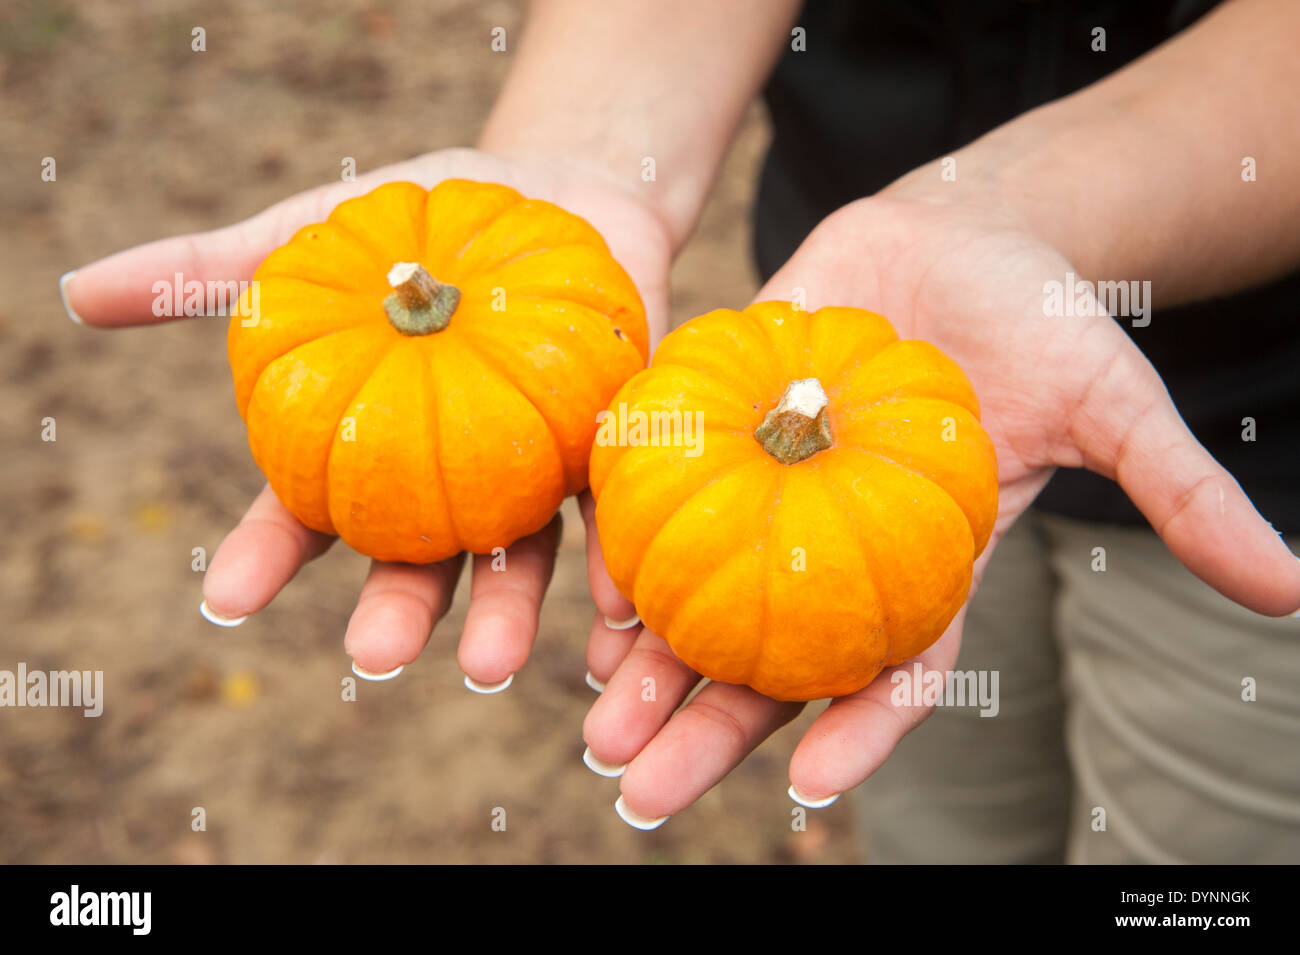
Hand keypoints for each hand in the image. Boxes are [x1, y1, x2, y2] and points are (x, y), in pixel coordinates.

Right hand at [61, 148, 670, 684]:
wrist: (556, 185)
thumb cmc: (420, 221)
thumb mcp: (313, 233)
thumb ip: (209, 270)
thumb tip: (77, 293)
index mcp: (368, 447)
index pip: (306, 513)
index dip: (266, 554)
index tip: (227, 598)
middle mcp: (448, 479)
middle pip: (415, 558)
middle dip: (395, 610)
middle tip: (373, 653)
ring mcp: (527, 473)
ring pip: (512, 558)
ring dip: (502, 615)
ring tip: (489, 666)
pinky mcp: (604, 451)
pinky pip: (608, 517)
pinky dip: (611, 569)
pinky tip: (616, 616)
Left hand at [582, 189, 1299, 826]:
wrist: (962, 232)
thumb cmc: (1044, 322)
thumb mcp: (1116, 405)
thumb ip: (1178, 495)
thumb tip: (1286, 592)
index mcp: (925, 563)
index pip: (891, 670)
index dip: (856, 733)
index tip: (808, 789)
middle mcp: (839, 546)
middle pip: (771, 660)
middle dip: (712, 730)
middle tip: (642, 789)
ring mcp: (779, 492)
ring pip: (706, 597)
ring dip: (653, 664)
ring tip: (600, 723)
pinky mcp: (728, 424)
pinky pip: (674, 497)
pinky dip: (635, 549)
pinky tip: (597, 602)